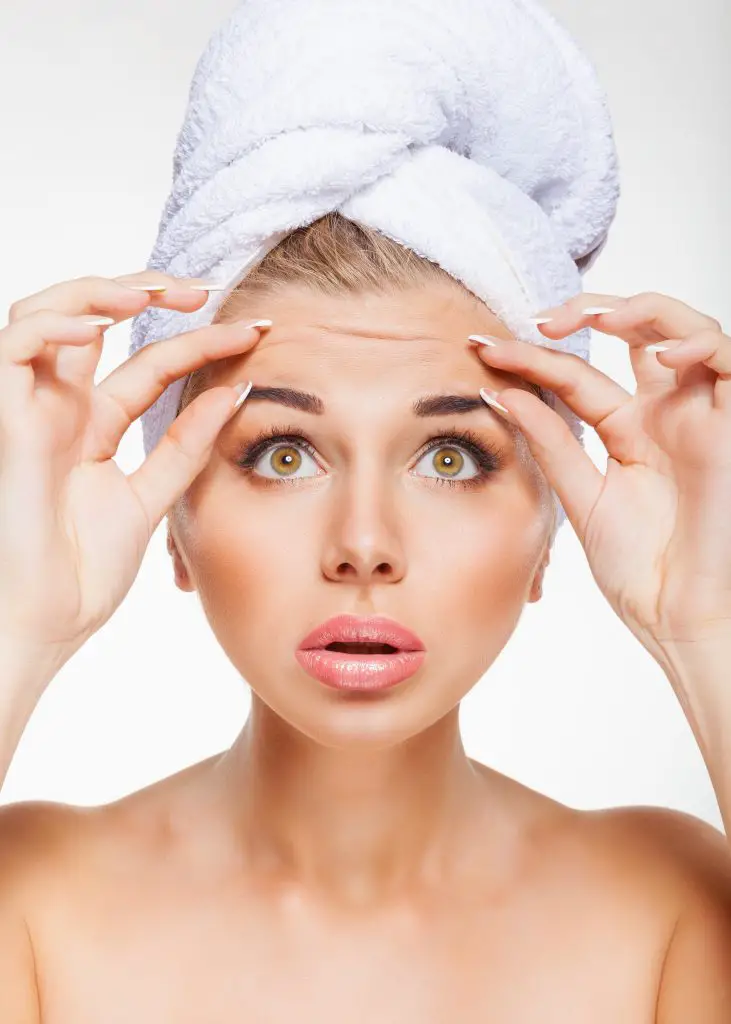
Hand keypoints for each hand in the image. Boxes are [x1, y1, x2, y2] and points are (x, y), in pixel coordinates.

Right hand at [0, 271, 265, 676]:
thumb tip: (237, 391)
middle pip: (95, 321)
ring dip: (99, 291)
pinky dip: (53, 322)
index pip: (151, 364)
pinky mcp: (5, 422)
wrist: (42, 627)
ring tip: (156, 291)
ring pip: (46, 315)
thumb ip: (186, 448)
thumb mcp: (150, 499)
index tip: (261, 331)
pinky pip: (12, 346)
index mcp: (93, 429)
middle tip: (209, 290)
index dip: (202, 342)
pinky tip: (102, 323)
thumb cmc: (81, 574)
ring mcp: (28, 411)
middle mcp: (59, 410)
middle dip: (149, 292)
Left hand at [472, 291, 730, 654]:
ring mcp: (698, 414)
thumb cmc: (639, 568)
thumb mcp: (581, 496)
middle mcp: (662, 412)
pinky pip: (729, 360)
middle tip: (538, 320)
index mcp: (624, 430)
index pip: (575, 374)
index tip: (480, 349)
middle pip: (633, 332)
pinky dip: (698, 342)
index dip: (530, 356)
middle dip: (586, 311)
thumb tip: (499, 394)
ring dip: (639, 310)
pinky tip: (658, 353)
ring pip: (682, 327)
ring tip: (592, 319)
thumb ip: (549, 444)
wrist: (677, 617)